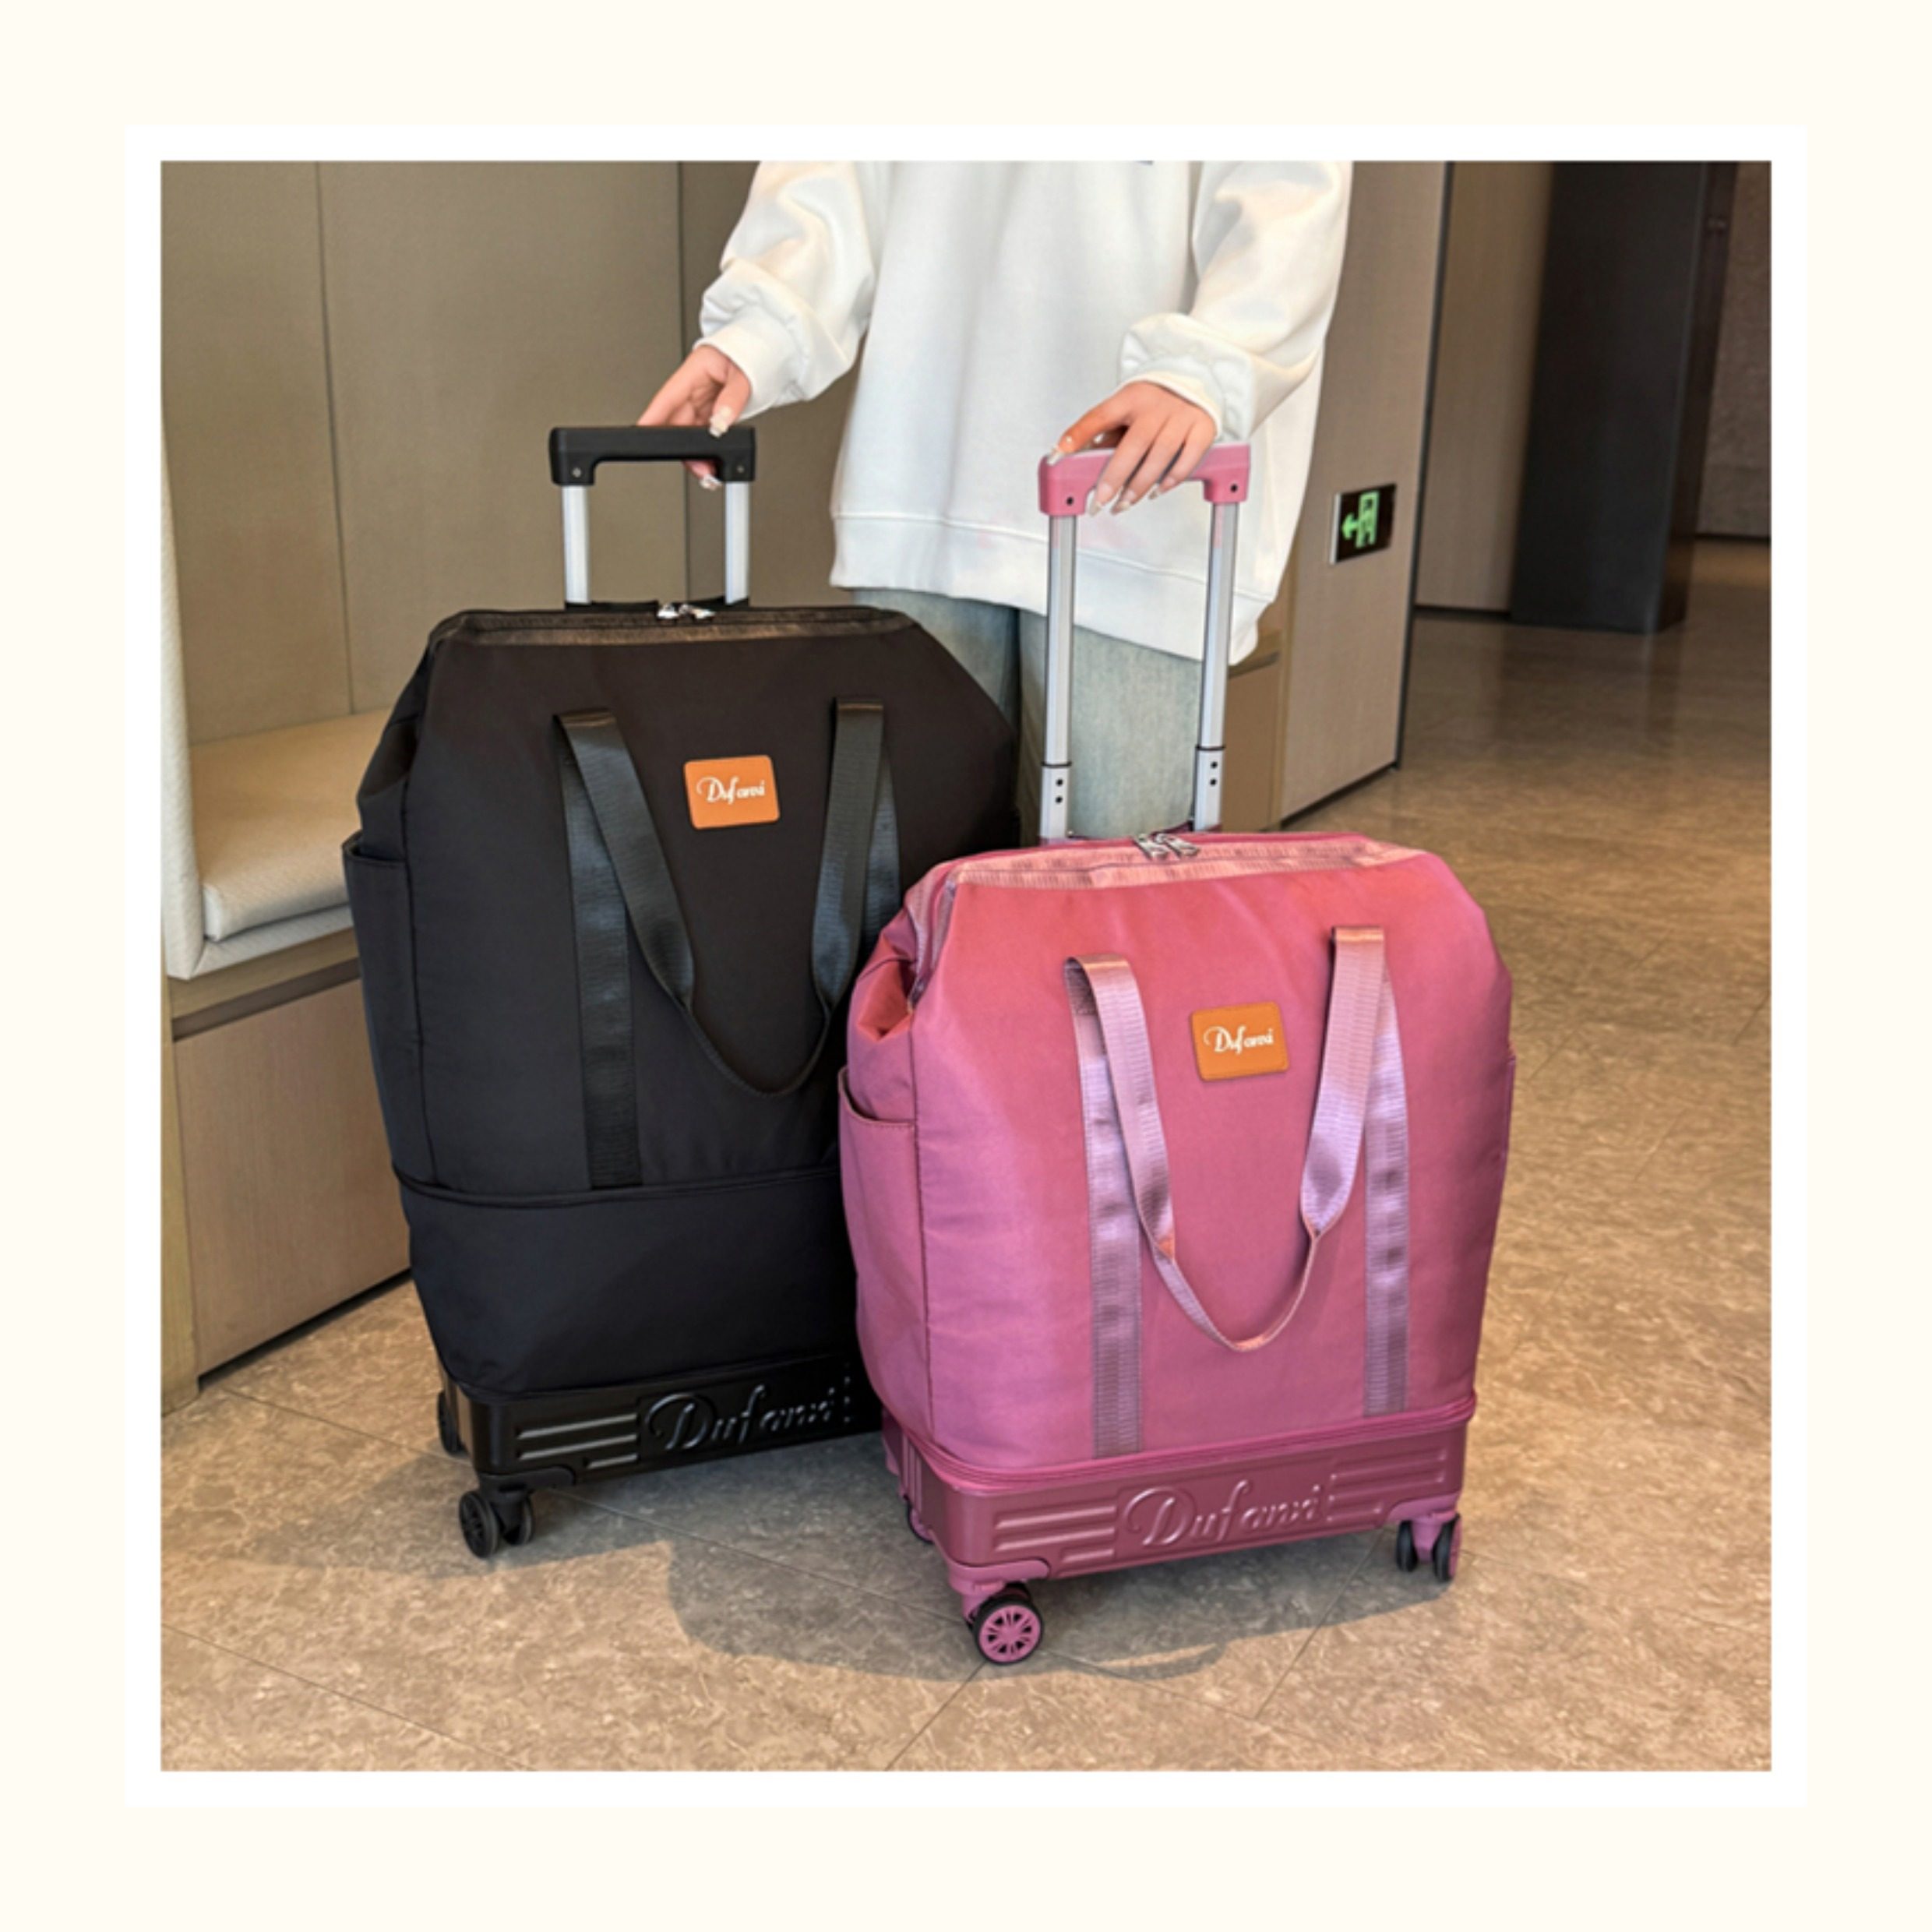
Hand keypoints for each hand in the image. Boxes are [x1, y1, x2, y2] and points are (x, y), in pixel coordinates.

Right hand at [638, 344, 751, 486]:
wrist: (767, 351)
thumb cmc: (753, 351)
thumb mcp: (745, 373)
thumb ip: (733, 398)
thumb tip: (720, 421)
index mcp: (695, 370)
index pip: (668, 396)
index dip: (652, 416)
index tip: (642, 433)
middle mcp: (694, 387)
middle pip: (677, 421)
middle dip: (682, 448)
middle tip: (698, 468)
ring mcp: (702, 400)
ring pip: (688, 431)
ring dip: (696, 453)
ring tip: (709, 470)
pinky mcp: (712, 411)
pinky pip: (703, 432)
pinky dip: (707, 448)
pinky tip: (714, 460)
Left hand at [1055, 381, 1217, 513]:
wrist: (1192, 381)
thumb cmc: (1152, 402)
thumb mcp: (1124, 409)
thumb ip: (1102, 432)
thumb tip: (1072, 456)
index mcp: (1131, 397)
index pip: (1101, 415)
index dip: (1080, 433)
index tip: (1061, 453)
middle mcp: (1157, 406)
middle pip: (1134, 444)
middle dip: (1114, 477)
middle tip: (1100, 501)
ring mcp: (1182, 416)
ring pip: (1160, 456)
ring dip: (1139, 486)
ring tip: (1124, 503)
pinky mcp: (1203, 428)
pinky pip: (1187, 460)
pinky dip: (1171, 480)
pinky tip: (1155, 491)